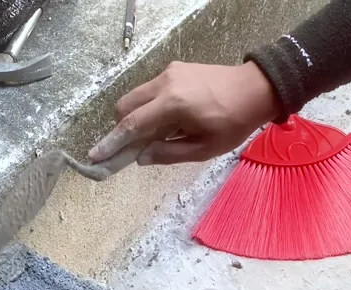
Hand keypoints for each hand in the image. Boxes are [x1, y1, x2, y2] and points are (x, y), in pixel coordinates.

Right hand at [89, 60, 276, 165]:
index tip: (95, 156)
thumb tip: (141, 158)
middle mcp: (165, 83)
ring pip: (136, 97)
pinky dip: (148, 108)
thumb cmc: (234, 122)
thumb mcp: (203, 148)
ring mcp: (169, 73)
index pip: (132, 125)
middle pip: (125, 106)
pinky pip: (150, 91)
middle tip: (131, 149)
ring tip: (156, 136)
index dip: (112, 143)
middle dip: (121, 129)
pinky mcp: (175, 70)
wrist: (256, 88)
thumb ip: (168, 154)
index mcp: (173, 104)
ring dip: (136, 118)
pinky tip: (167, 122)